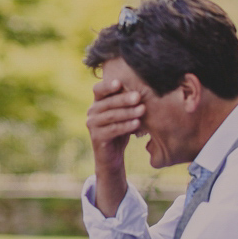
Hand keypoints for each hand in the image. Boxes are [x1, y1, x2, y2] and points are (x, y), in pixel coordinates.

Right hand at [86, 78, 144, 215]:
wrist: (112, 155)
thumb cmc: (121, 130)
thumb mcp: (124, 114)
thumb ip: (128, 102)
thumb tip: (145, 88)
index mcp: (97, 103)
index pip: (98, 89)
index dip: (107, 85)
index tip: (119, 83)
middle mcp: (92, 112)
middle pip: (107, 102)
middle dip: (124, 99)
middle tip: (138, 96)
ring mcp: (92, 125)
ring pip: (110, 116)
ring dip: (127, 112)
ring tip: (142, 110)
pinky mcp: (96, 137)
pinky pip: (112, 130)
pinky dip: (125, 126)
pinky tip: (137, 124)